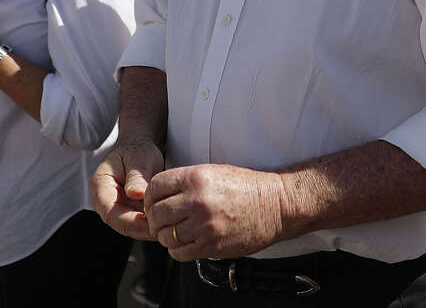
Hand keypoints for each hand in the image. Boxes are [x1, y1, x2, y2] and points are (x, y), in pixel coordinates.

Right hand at [90, 139, 165, 240]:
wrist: (139, 146)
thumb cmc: (137, 149)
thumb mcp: (138, 157)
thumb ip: (136, 176)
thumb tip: (136, 194)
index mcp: (100, 186)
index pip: (111, 213)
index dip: (130, 222)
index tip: (150, 224)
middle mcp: (105, 200)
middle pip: (120, 223)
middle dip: (141, 229)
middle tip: (163, 229)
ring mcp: (116, 206)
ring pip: (130, 226)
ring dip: (147, 229)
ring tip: (167, 227)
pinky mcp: (128, 210)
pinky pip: (138, 222)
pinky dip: (150, 224)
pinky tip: (165, 221)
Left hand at [144, 164, 285, 261]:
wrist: (275, 204)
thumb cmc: (245, 187)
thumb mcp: (213, 172)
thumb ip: (184, 183)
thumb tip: (156, 197)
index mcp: (196, 178)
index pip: (154, 187)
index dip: (150, 197)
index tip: (155, 203)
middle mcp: (197, 200)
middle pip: (156, 214)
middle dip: (155, 219)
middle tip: (163, 221)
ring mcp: (204, 225)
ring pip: (165, 236)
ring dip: (166, 236)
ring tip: (176, 232)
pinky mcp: (211, 245)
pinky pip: (179, 252)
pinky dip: (177, 250)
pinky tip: (186, 242)